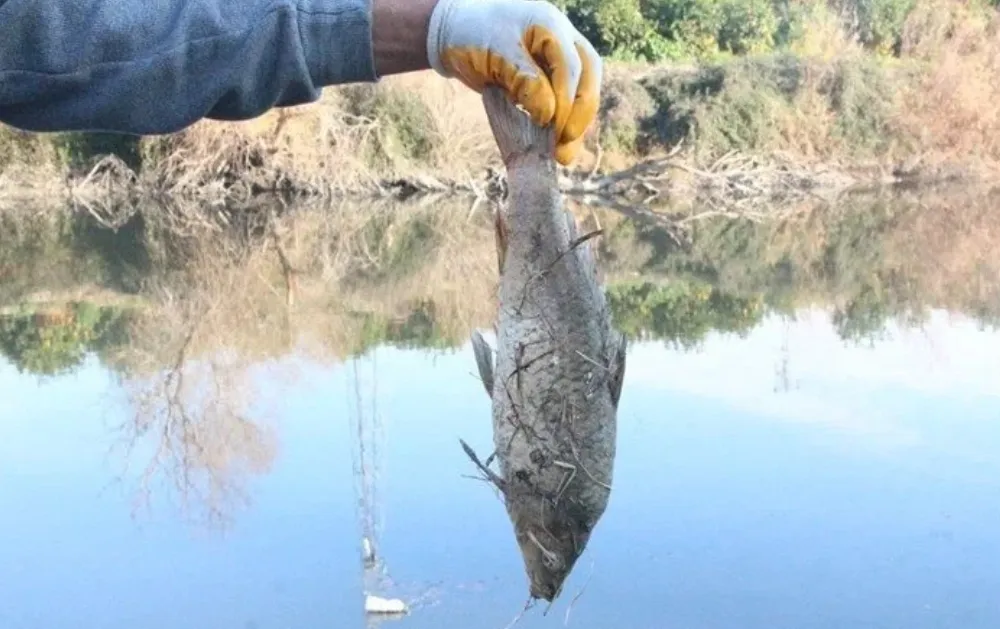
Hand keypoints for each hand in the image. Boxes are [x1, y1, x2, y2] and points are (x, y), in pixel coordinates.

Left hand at [425, 0, 602, 165]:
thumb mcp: (496, 55)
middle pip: (587, 77)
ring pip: (583, 91)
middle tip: (565, 143)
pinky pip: (568, 101)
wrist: (456, 34)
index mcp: (550, 27)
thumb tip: (549, 115)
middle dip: (580, 113)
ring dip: (577, 124)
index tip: (555, 130)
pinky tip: (557, 149)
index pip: (570, 67)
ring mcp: (561, 59)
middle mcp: (563, 41)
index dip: (567, 101)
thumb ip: (524, 81)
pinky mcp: (553, 78)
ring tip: (562, 156)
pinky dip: (564, 124)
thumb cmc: (473, 37)